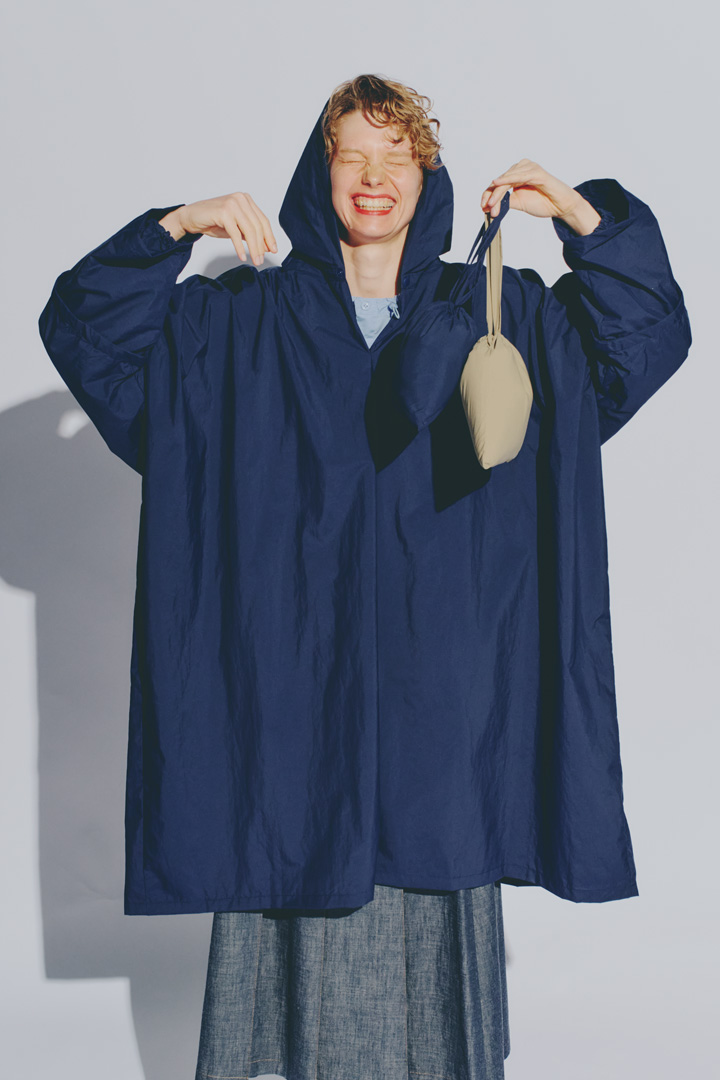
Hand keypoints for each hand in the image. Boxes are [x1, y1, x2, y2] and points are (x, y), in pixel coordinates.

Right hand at [159, 193, 277, 264]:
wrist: (191, 217)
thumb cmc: (212, 221)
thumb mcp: (235, 228)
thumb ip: (249, 234)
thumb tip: (265, 247)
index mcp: (246, 200)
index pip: (262, 220)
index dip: (269, 236)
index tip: (273, 250)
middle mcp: (240, 199)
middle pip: (257, 226)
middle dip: (261, 245)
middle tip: (261, 260)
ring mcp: (232, 204)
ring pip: (249, 230)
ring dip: (253, 248)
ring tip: (255, 260)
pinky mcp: (223, 212)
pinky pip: (235, 233)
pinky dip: (240, 247)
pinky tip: (243, 256)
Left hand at [480, 160, 599, 232]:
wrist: (560, 206)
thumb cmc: (542, 202)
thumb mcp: (518, 203)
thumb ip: (505, 201)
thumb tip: (488, 205)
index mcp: (516, 175)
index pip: (497, 184)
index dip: (488, 195)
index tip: (482, 208)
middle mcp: (521, 168)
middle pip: (500, 181)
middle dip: (492, 197)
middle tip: (487, 210)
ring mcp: (529, 168)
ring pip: (507, 180)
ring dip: (497, 193)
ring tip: (492, 206)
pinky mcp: (536, 172)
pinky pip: (519, 176)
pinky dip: (507, 179)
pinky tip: (497, 183)